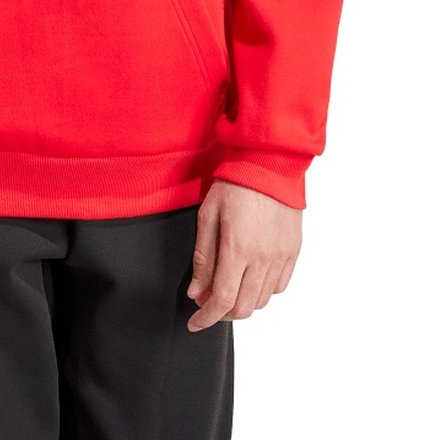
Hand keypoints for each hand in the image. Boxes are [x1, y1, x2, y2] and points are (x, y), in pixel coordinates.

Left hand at [186, 180, 301, 330]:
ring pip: (262, 299)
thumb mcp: (207, 216)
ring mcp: (281, 256)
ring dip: (243, 302)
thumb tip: (196, 293)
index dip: (206, 318)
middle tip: (207, 302)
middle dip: (223, 313)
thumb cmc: (234, 184)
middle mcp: (263, 258)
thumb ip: (203, 257)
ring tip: (227, 287)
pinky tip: (250, 277)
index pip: (222, 300)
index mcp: (238, 249)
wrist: (269, 163)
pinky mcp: (293, 250)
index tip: (194, 324)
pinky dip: (263, 290)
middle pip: (244, 307)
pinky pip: (280, 285)